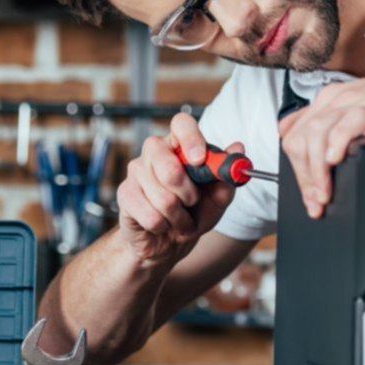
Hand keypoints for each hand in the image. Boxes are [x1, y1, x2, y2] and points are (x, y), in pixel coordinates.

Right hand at [115, 112, 242, 265]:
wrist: (169, 241)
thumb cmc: (193, 213)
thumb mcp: (218, 197)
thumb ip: (227, 176)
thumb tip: (238, 148)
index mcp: (179, 145)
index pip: (181, 123)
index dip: (192, 139)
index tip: (201, 160)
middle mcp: (154, 152)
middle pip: (169, 166)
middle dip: (188, 194)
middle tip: (192, 202)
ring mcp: (136, 171)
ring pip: (163, 198)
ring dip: (179, 217)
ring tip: (179, 218)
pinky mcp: (125, 194)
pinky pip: (151, 216)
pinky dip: (164, 227)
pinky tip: (162, 225)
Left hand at [278, 60, 364, 217]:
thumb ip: (343, 132)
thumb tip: (322, 162)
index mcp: (333, 100)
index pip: (293, 136)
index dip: (295, 171)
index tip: (309, 196)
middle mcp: (340, 98)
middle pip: (298, 140)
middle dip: (302, 178)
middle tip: (316, 203)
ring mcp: (360, 100)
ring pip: (317, 134)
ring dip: (316, 171)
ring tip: (325, 194)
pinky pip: (348, 123)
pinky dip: (336, 143)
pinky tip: (336, 161)